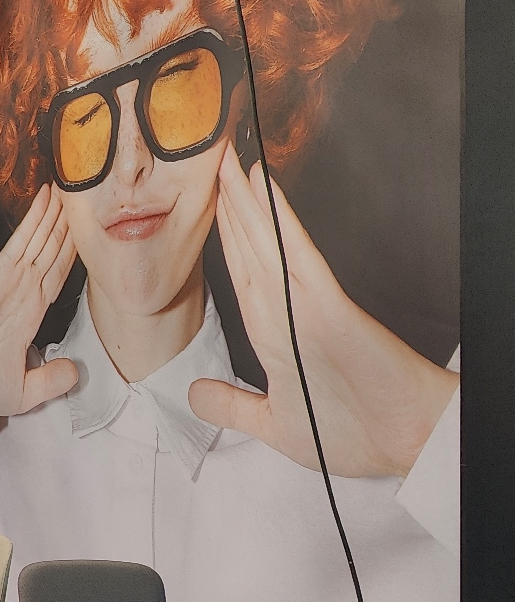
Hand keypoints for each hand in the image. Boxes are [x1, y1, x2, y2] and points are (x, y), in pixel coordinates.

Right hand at [0, 184, 79, 416]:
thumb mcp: (27, 391)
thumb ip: (53, 379)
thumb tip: (74, 371)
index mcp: (31, 314)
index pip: (57, 273)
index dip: (68, 248)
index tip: (80, 226)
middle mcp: (25, 292)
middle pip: (51, 249)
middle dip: (63, 222)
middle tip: (76, 191)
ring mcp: (14, 282)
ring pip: (41, 240)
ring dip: (53, 214)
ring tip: (65, 186)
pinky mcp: (1, 277)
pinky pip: (23, 244)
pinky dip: (33, 221)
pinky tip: (44, 200)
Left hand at [188, 152, 457, 478]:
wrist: (409, 446)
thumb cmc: (356, 434)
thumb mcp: (273, 425)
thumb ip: (232, 406)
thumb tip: (192, 395)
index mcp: (272, 332)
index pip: (240, 270)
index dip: (223, 233)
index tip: (205, 198)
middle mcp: (286, 310)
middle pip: (249, 246)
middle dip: (228, 202)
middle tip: (210, 155)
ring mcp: (307, 306)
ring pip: (266, 243)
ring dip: (245, 201)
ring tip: (226, 159)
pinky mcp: (330, 310)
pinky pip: (298, 259)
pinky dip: (281, 225)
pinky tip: (265, 192)